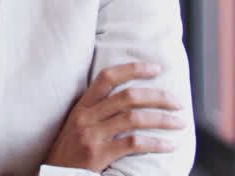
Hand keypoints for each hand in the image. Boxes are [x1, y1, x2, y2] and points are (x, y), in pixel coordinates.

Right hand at [43, 62, 185, 171]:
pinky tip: (169, 145)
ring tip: (179, 123)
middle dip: (158, 97)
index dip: (133, 69)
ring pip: (134, 118)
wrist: (54, 175)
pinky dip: (156, 143)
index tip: (156, 68)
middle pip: (127, 96)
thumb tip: (132, 102)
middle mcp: (85, 117)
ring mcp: (91, 135)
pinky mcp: (98, 154)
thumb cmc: (70, 153)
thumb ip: (97, 113)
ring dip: (162, 119)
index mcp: (81, 106)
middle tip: (177, 102)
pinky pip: (134, 143)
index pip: (107, 77)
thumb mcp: (77, 125)